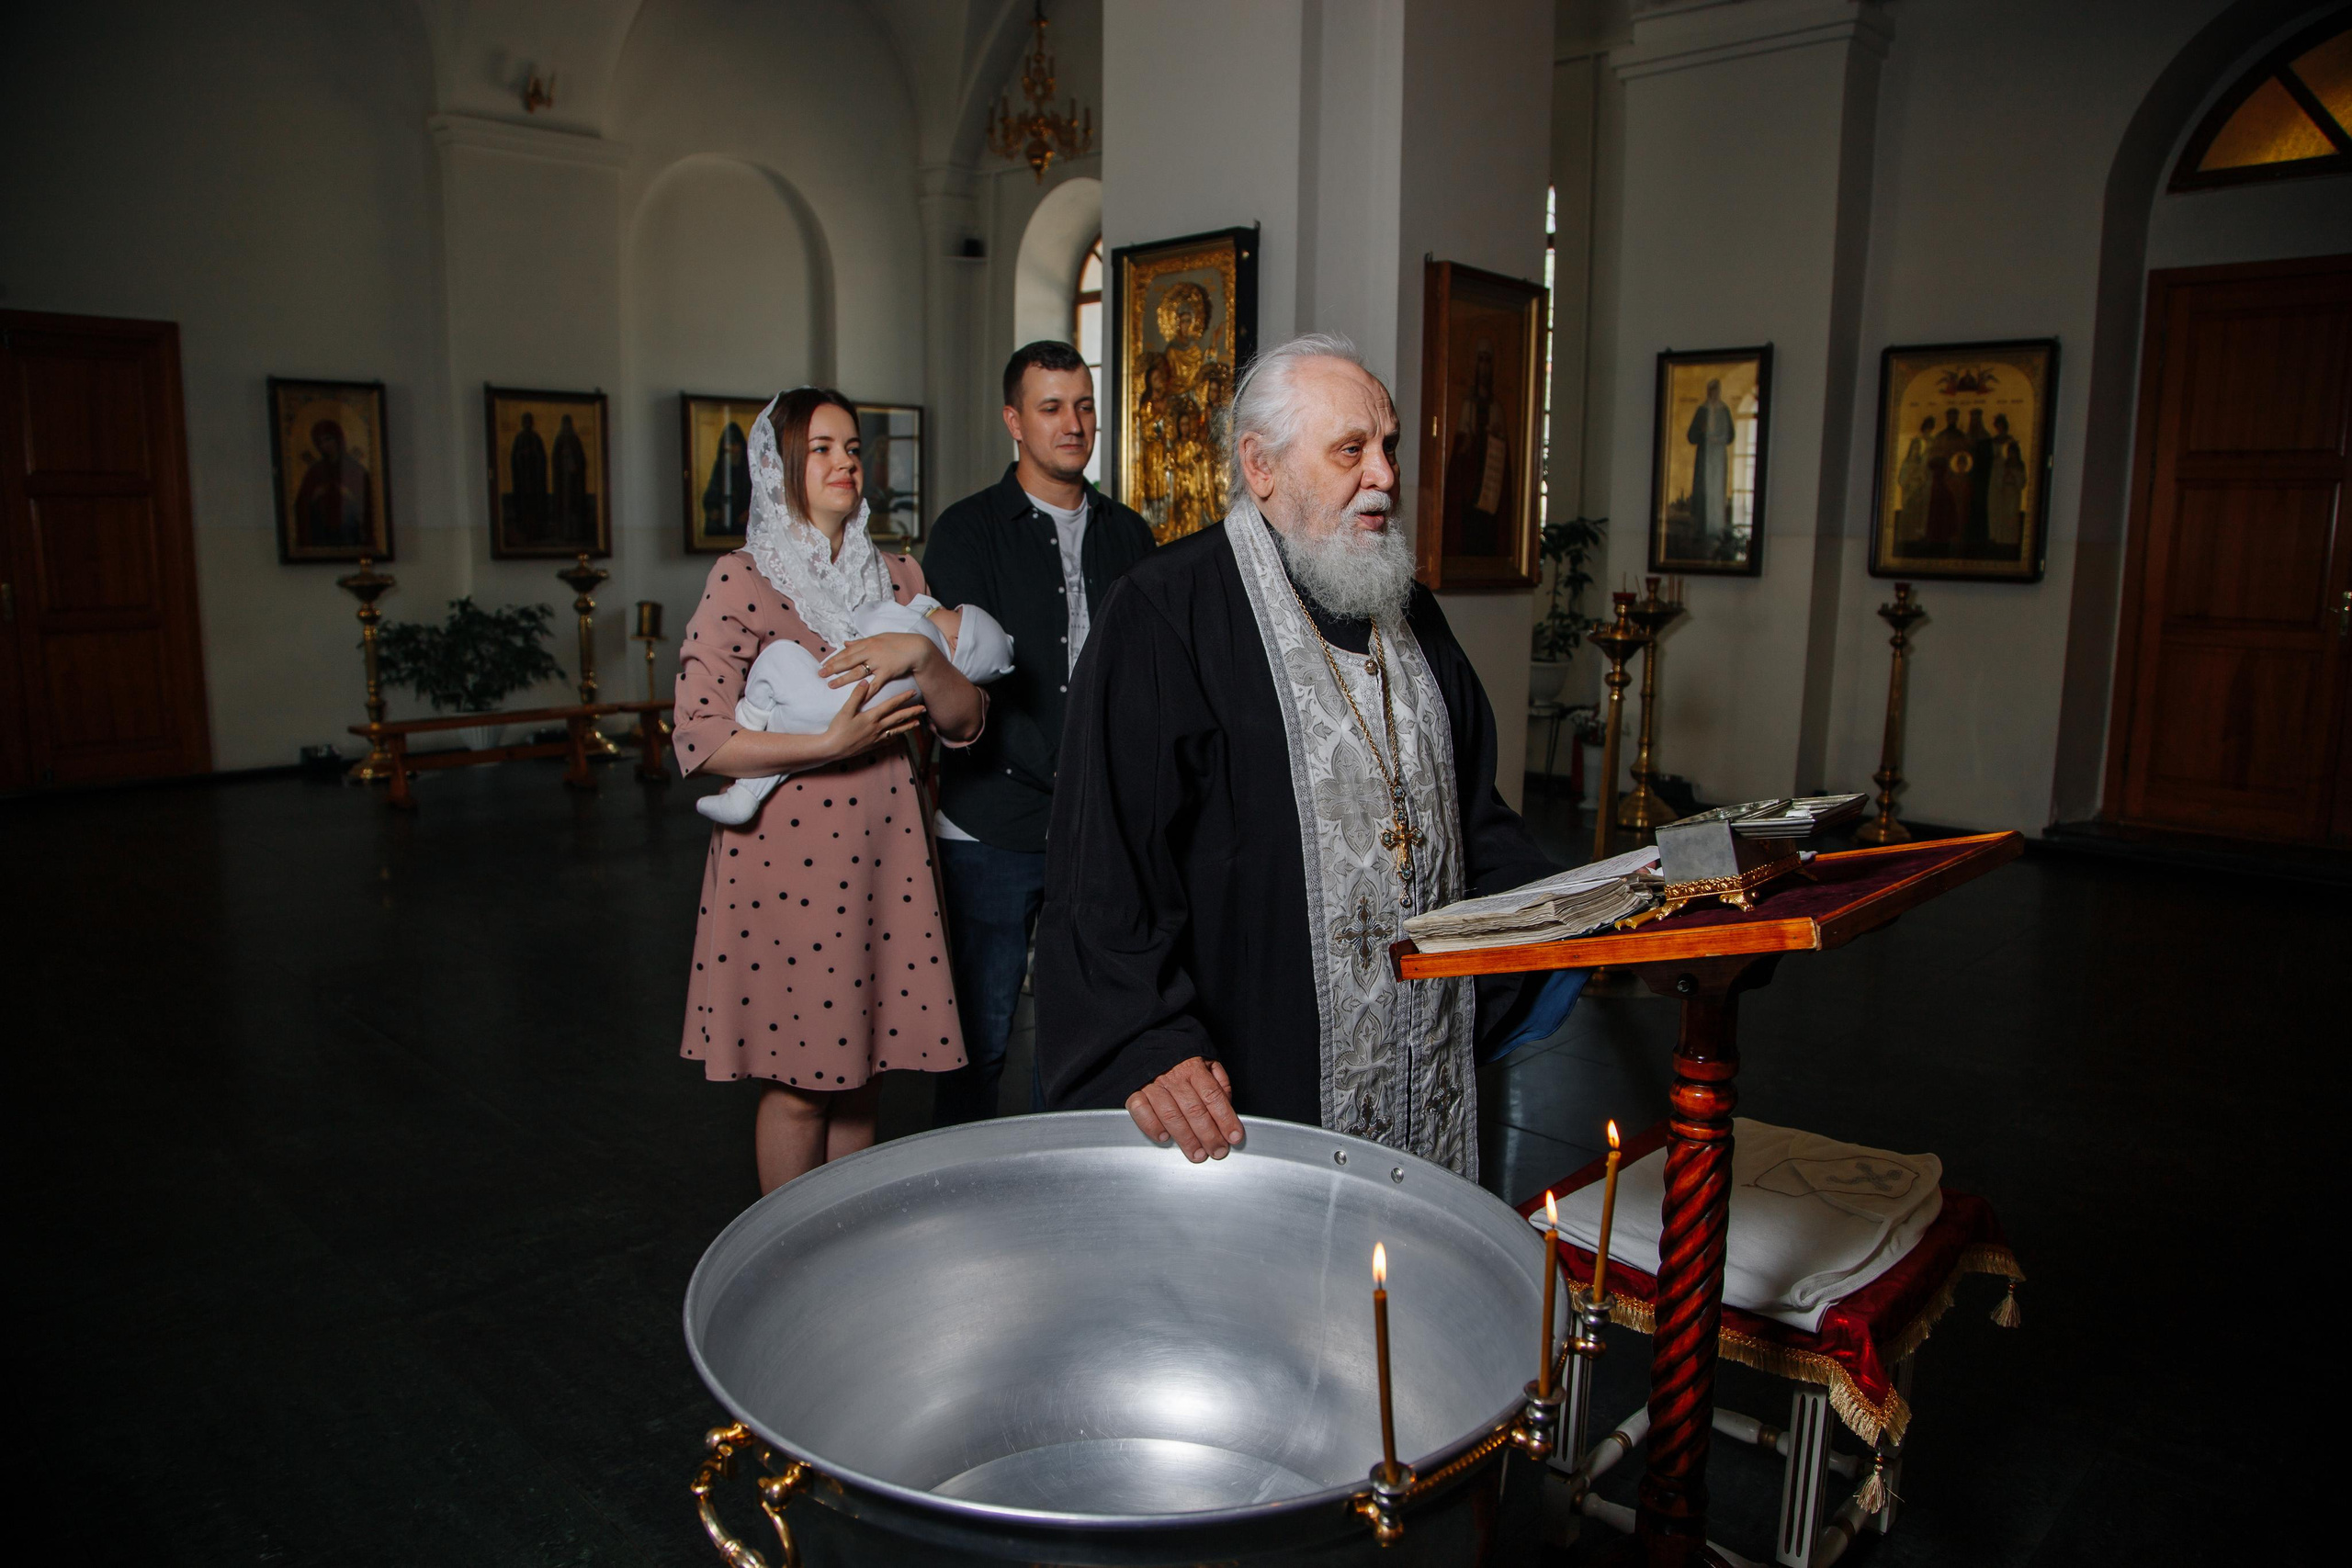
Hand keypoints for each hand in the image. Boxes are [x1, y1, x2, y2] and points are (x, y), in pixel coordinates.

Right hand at [818, 678, 922, 763]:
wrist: (832, 748)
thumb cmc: (838, 728)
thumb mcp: (845, 710)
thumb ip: (856, 695)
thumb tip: (866, 681)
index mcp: (872, 717)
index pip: (891, 705)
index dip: (903, 698)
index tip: (913, 692)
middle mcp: (877, 728)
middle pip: (898, 718)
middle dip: (912, 712)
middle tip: (924, 709)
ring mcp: (876, 738)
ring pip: (896, 731)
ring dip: (908, 726)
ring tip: (917, 723)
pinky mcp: (872, 746)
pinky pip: (887, 741)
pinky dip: (895, 738)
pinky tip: (899, 737)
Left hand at [822, 632, 934, 688]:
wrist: (916, 648)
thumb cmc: (897, 642)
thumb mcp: (878, 638)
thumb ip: (860, 642)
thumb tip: (845, 643)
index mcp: (867, 643)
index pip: (847, 651)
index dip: (834, 658)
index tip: (823, 664)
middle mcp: (871, 651)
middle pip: (848, 661)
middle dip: (833, 668)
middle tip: (820, 674)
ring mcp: (879, 662)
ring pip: (857, 672)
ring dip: (843, 679)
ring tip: (831, 685)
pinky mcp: (887, 672)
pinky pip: (875, 684)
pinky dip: (866, 691)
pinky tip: (858, 698)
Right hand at [1126, 1057, 1243, 1162]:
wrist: (1145, 1042)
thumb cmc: (1179, 1057)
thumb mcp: (1206, 1060)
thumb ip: (1218, 1082)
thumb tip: (1227, 1105)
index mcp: (1194, 1067)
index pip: (1214, 1096)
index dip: (1226, 1119)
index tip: (1235, 1136)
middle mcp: (1173, 1076)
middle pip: (1194, 1110)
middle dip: (1209, 1135)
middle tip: (1218, 1151)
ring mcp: (1152, 1084)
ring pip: (1171, 1115)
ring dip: (1186, 1139)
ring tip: (1197, 1154)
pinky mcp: (1134, 1091)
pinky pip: (1142, 1111)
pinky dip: (1152, 1127)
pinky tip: (1164, 1138)